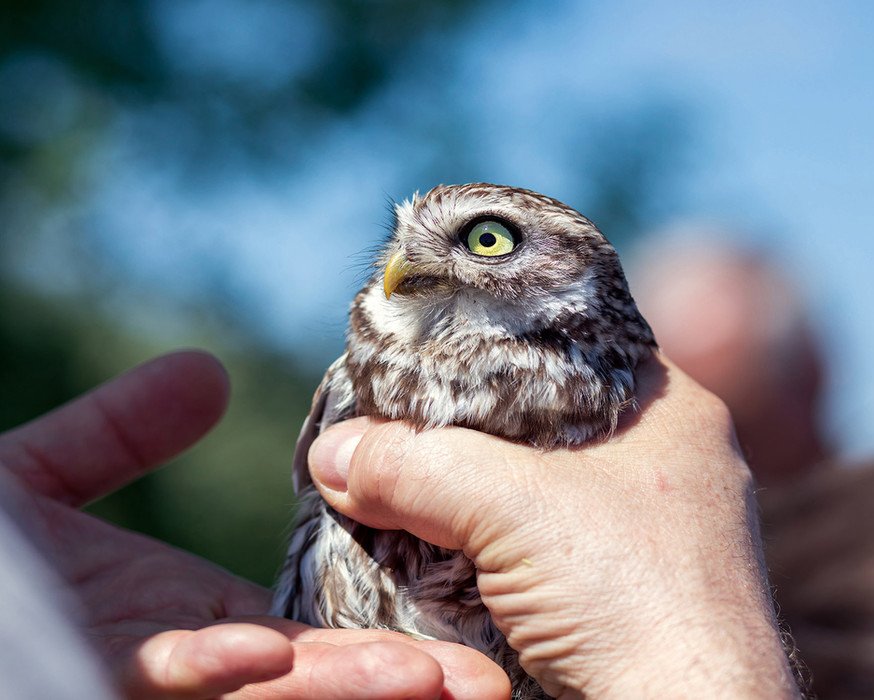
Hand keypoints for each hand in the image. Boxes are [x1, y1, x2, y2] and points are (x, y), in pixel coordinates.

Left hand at [0, 351, 509, 699]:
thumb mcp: (39, 482)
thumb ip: (118, 432)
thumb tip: (203, 373)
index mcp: (182, 630)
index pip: (301, 643)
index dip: (374, 643)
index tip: (448, 634)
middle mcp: (178, 675)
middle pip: (303, 686)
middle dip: (391, 684)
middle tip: (480, 680)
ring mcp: (137, 688)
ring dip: (340, 693)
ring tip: (429, 682)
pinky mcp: (85, 687)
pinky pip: (158, 685)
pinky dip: (215, 675)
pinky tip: (263, 656)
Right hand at [307, 354, 800, 698]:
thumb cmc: (637, 601)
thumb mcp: (514, 510)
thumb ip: (417, 466)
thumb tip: (334, 453)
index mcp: (669, 410)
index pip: (565, 347)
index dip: (490, 346)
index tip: (422, 357)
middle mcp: (664, 462)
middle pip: (540, 421)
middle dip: (468, 429)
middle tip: (398, 420)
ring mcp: (644, 527)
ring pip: (535, 486)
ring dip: (473, 491)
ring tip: (404, 477)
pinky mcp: (618, 586)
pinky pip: (538, 541)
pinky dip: (488, 541)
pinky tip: (441, 540)